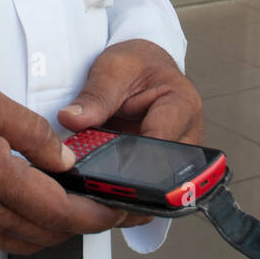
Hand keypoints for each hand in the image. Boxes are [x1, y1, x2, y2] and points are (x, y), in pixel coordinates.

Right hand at [0, 79, 144, 253]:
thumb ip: (30, 130)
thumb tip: (65, 159)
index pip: (60, 211)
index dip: (95, 214)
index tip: (116, 207)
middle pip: (49, 235)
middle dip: (82, 224)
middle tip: (101, 204)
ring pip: (27, 244)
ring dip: (55, 229)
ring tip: (70, 203)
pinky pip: (1, 241)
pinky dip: (26, 230)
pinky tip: (28, 205)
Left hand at [56, 38, 204, 226]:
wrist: (144, 68)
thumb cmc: (135, 65)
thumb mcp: (112, 70)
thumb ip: (94, 96)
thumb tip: (70, 119)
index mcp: (182, 104)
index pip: (161, 138)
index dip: (133, 156)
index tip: (107, 167)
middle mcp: (188, 135)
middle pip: (165, 170)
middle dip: (132, 181)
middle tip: (100, 188)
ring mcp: (179, 156)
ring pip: (159, 186)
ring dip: (130, 191)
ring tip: (100, 191)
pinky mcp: (164, 168)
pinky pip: (150, 187)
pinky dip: (128, 191)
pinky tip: (106, 192)